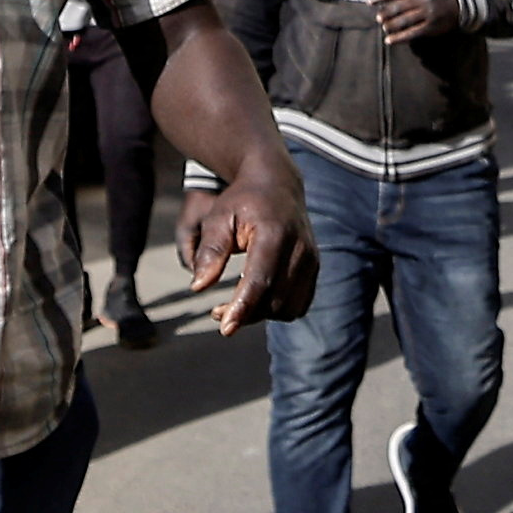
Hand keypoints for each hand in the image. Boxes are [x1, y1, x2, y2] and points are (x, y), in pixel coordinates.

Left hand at [181, 169, 317, 333]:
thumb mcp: (218, 218)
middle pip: (274, 300)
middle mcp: (300, 248)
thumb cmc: (241, 201)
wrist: (276, 183)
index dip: (243, 307)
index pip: (260, 280)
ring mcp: (311, 259)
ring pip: (288, 307)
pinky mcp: (314, 267)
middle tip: (216, 312)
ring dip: (261, 314)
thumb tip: (198, 287)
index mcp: (275, 234)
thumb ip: (210, 251)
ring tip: (235, 306)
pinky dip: (277, 309)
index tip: (225, 328)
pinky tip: (257, 298)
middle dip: (246, 313)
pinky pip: (299, 304)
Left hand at [372, 0, 464, 42]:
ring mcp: (428, 13)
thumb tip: (382, 2)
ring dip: (391, 25)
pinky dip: (399, 38)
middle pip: (399, 7)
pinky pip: (412, 33)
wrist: (458, 6)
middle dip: (385, 13)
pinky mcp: (430, 27)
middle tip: (378, 18)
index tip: (369, 2)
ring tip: (385, 27)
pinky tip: (390, 40)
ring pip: (404, 21)